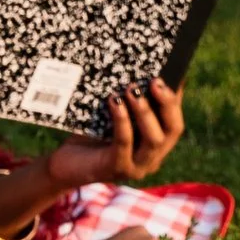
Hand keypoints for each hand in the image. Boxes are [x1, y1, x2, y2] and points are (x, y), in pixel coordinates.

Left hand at [49, 78, 183, 190]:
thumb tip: (140, 71)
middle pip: (173, 130)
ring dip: (145, 112)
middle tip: (154, 81)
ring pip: (153, 140)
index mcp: (157, 144)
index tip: (166, 75)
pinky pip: (124, 143)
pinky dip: (122, 120)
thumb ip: (130, 103)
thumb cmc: (91, 137)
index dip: (174, 98)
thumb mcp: (114, 117)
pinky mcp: (117, 169)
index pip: (175, 119)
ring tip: (132, 90)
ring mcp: (137, 167)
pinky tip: (115, 102)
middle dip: (167, 104)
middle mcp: (153, 158)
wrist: (63, 165)